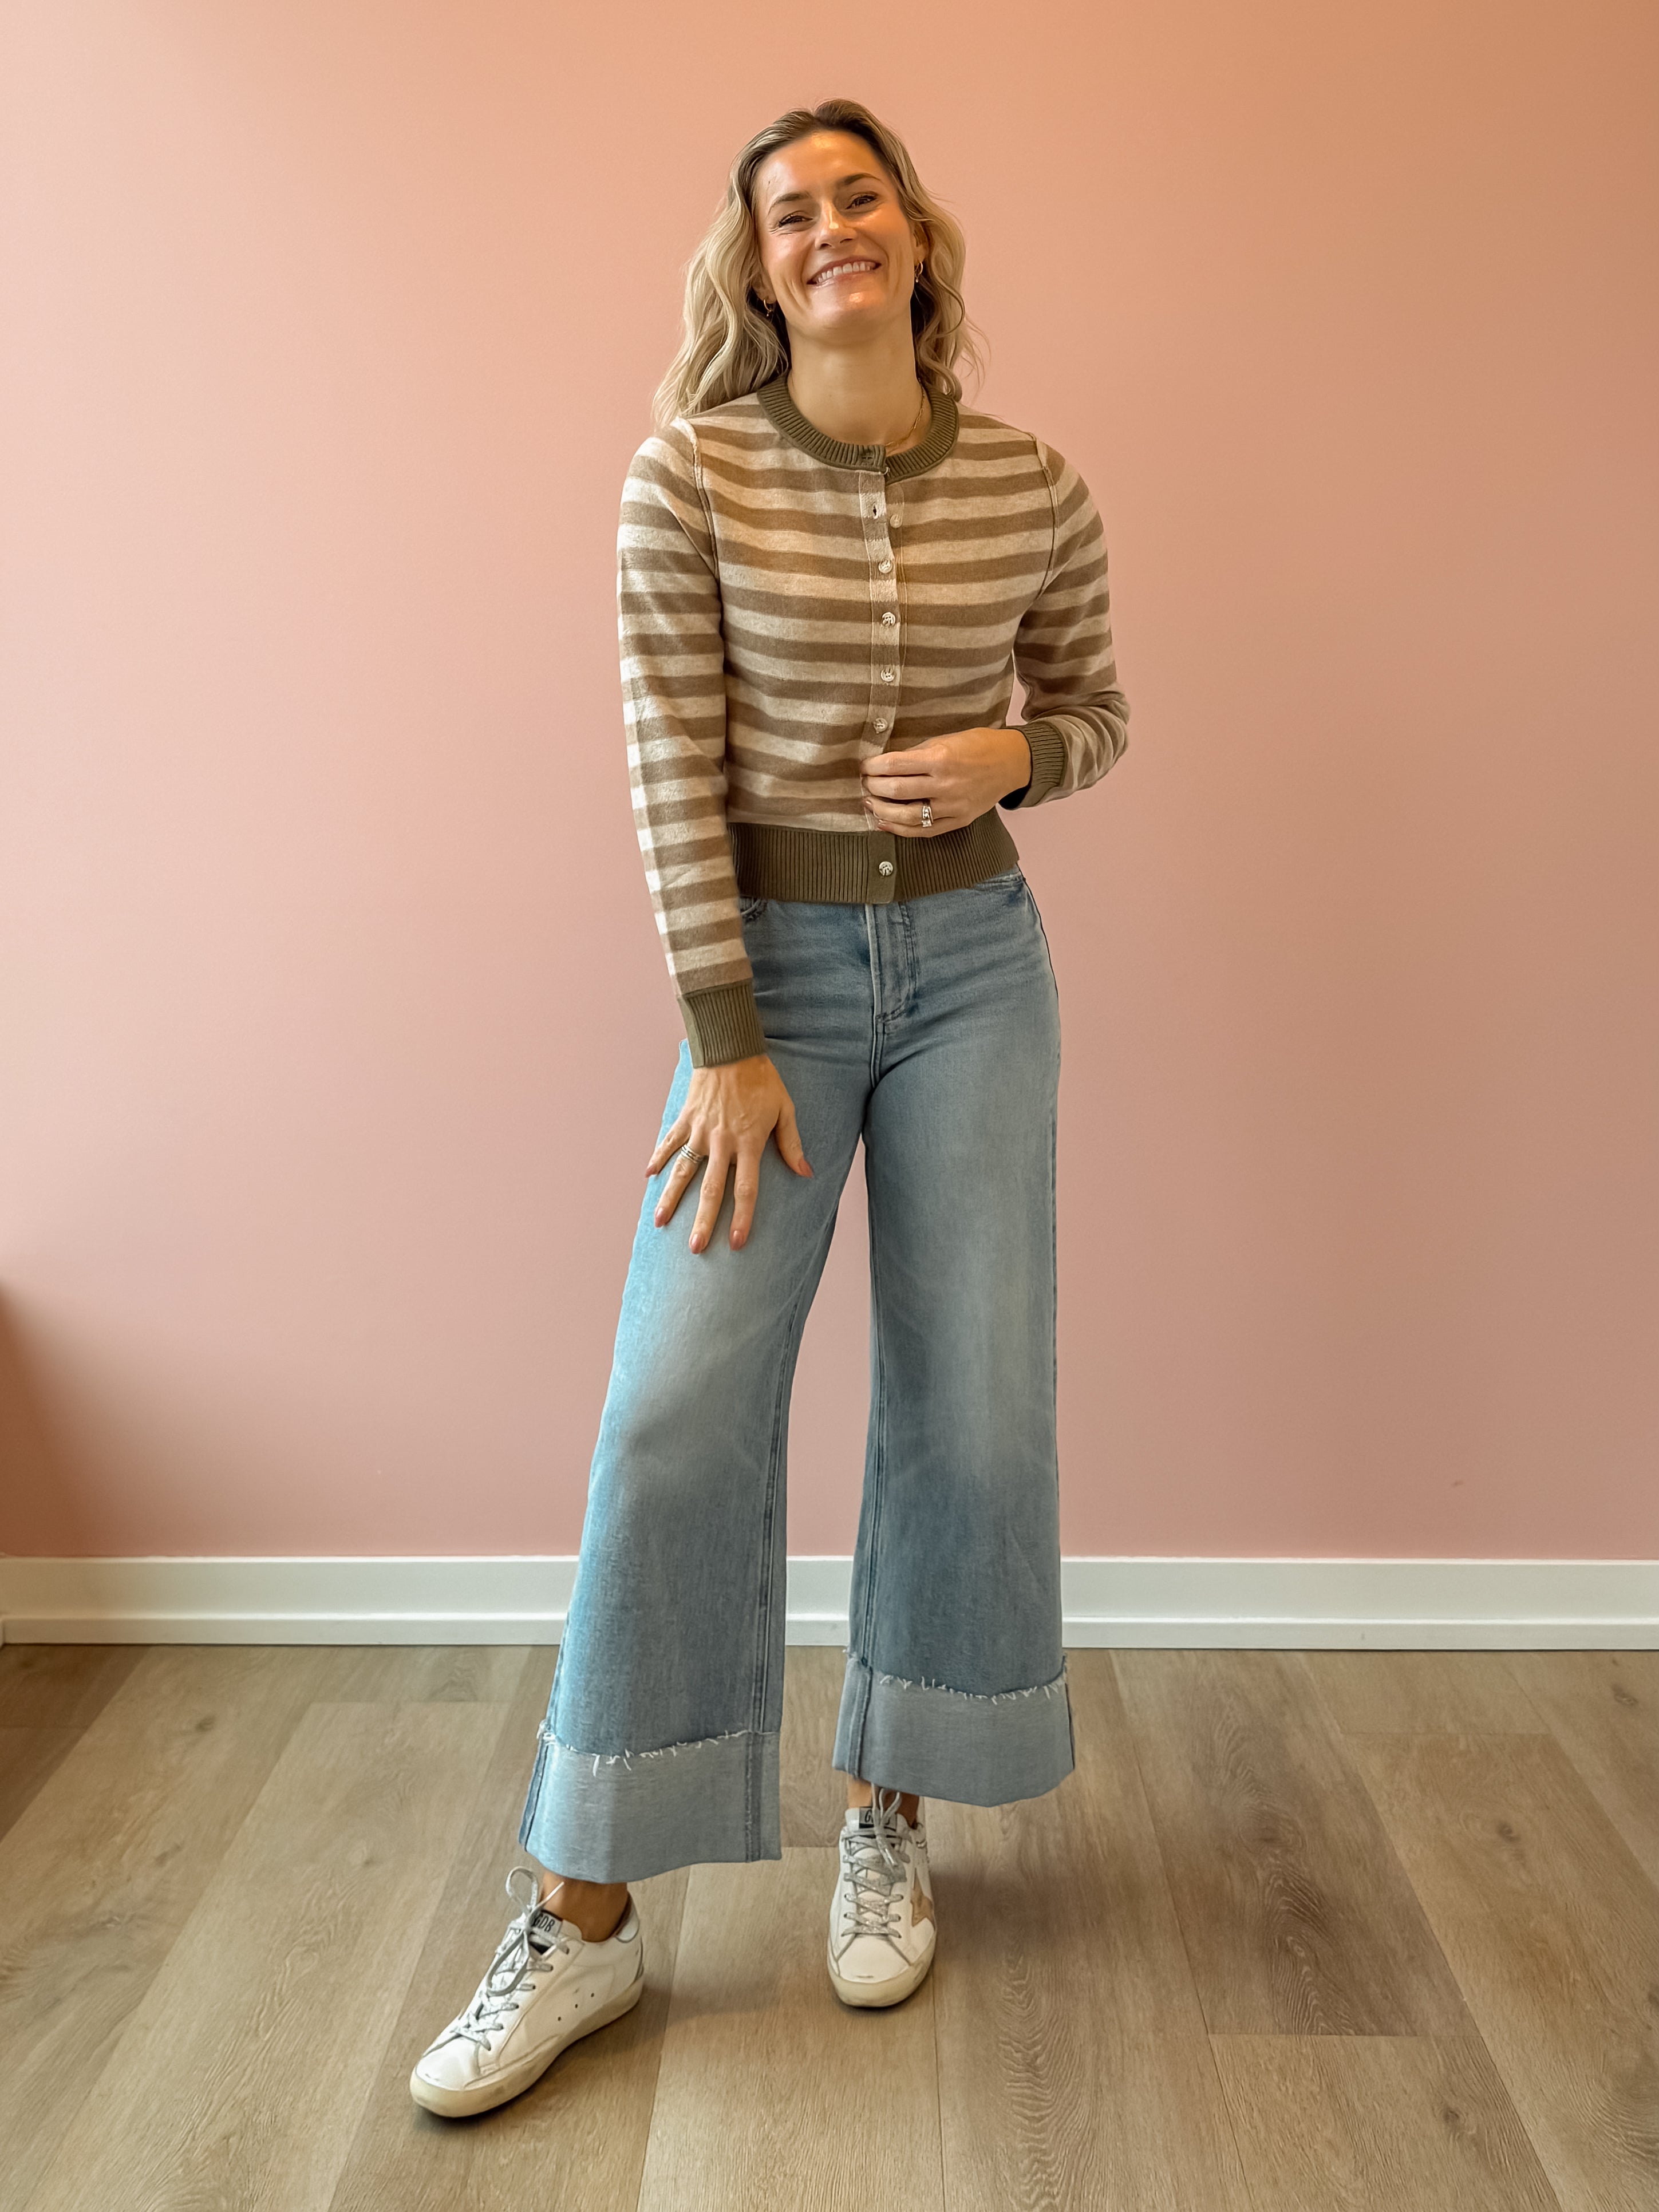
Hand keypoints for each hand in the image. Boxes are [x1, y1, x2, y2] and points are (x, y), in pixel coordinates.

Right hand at [646, 1055, 811, 1252]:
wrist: (731, 1048)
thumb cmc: (762, 1080)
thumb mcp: (785, 1109)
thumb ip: (792, 1144)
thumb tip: (805, 1173)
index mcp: (749, 1143)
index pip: (746, 1189)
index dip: (741, 1218)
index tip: (735, 1243)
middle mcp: (722, 1142)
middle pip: (711, 1190)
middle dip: (703, 1222)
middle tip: (695, 1248)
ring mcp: (699, 1131)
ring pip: (683, 1171)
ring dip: (670, 1198)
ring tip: (659, 1222)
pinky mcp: (685, 1118)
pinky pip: (669, 1142)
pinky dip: (658, 1158)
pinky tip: (648, 1177)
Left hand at [860, 727, 1030, 836]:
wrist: (1011, 763)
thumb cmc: (978, 746)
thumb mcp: (946, 740)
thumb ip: (917, 753)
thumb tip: (887, 764)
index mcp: (941, 758)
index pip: (895, 765)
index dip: (873, 767)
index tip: (864, 767)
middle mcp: (946, 784)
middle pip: (897, 790)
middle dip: (874, 787)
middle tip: (864, 784)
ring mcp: (952, 806)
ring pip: (907, 815)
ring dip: (882, 810)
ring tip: (870, 804)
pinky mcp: (958, 820)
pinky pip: (924, 831)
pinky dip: (900, 829)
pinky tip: (885, 823)